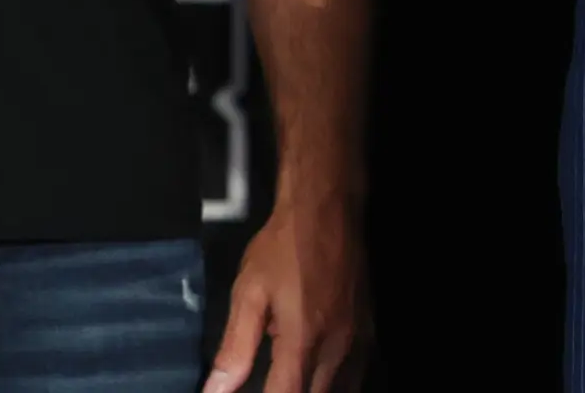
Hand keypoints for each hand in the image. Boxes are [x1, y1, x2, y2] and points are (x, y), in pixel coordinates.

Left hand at [206, 178, 363, 392]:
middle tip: (272, 383)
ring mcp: (358, 339)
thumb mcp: (248, 293)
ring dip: (316, 390)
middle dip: (291, 392)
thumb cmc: (282, 248)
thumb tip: (215, 392)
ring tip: (292, 380)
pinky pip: (357, 374)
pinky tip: (320, 379)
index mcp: (302, 341)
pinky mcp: (369, 329)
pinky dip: (339, 385)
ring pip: (342, 389)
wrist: (327, 208)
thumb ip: (234, 349)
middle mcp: (336, 347)